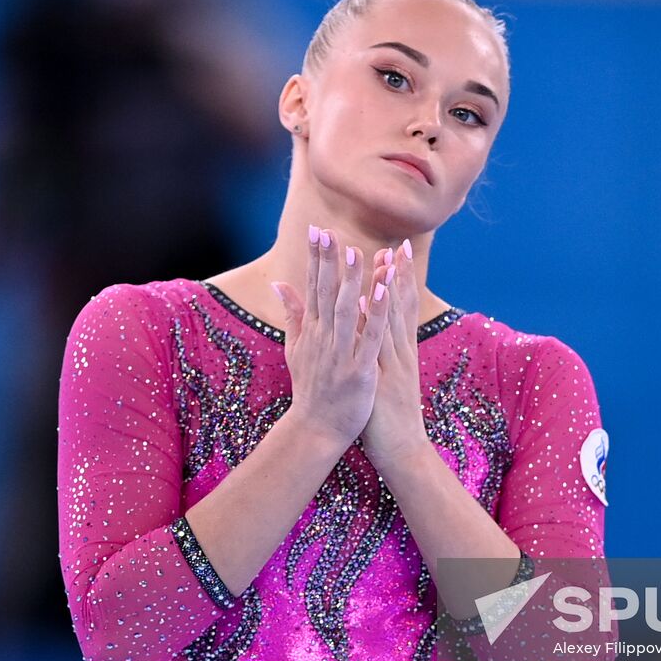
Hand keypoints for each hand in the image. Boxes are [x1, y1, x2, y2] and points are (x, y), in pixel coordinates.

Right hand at [271, 225, 390, 449]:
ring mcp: (340, 354)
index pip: (312, 287)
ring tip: (358, 252)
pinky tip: (382, 293)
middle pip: (326, 293)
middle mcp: (323, 339)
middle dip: (329, 261)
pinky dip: (375, 314)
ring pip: (347, 311)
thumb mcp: (295, 349)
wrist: (315, 430)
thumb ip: (292, 315)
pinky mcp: (359, 370)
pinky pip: (369, 338)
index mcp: (312, 332)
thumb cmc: (310, 388)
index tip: (317, 230)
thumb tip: (278, 283)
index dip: (315, 258)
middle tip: (331, 231)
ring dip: (352, 281)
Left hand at [359, 239, 430, 470]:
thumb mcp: (384, 380)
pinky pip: (376, 342)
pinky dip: (370, 319)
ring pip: (390, 319)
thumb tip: (372, 338)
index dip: (398, 280)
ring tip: (383, 259)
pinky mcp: (383, 376)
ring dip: (386, 288)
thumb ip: (379, 355)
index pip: (400, 309)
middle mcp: (401, 353)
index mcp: (400, 352)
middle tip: (397, 244)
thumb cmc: (389, 418)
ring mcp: (394, 364)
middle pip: (400, 307)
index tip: (394, 252)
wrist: (403, 451)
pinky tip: (364, 298)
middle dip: (398, 275)